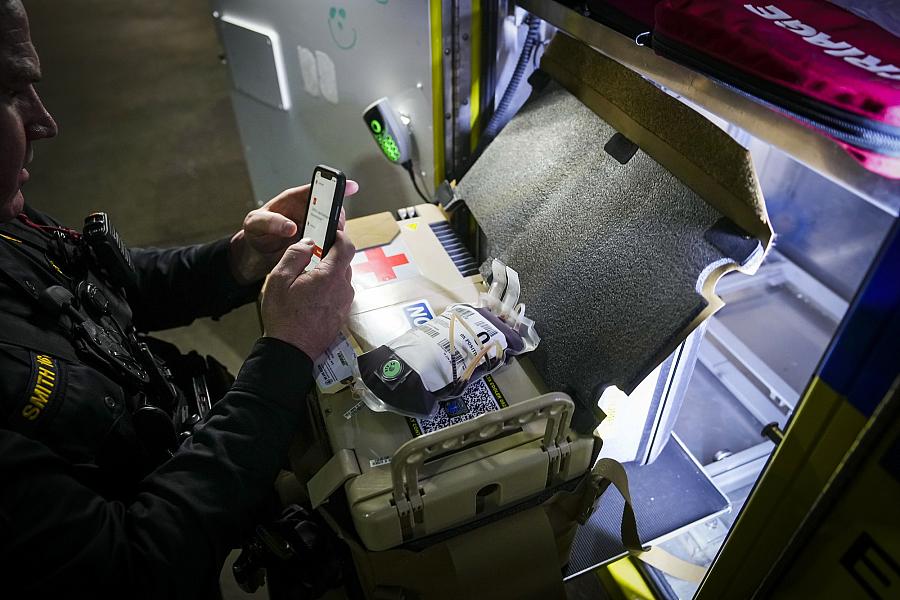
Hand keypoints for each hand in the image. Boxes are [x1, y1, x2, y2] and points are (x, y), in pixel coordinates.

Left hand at [228, 180, 358, 284]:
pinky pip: (330, 244)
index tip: (350, 186)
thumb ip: (270, 222)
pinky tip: (326, 253)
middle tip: (333, 227)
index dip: (335, 187)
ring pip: (335, 227)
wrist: (257, 253)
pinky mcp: (317, 244)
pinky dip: (332, 248)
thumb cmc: (256, 232)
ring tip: (325, 243)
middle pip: (332, 209)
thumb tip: (291, 226)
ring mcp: (315, 228)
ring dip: (335, 235)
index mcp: (295, 200)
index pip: (318, 189)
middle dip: (337, 217)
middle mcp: (308, 213)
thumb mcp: (256, 223)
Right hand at [260, 231, 355, 357]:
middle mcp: (343, 289)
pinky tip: (311, 296)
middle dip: (330, 256)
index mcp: (330, 276)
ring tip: (307, 279)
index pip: (347, 246)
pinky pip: (339, 293)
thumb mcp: (279, 279)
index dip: (341, 235)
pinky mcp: (342, 314)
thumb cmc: (283, 317)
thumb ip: (296, 255)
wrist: (291, 350)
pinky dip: (329, 288)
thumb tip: (308, 243)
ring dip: (329, 273)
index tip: (332, 232)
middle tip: (312, 256)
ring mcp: (344, 303)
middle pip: (344, 262)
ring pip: (341, 278)